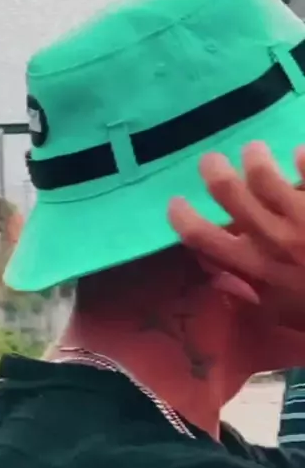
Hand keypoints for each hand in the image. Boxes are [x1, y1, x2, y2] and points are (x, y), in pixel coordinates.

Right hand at [167, 141, 304, 330]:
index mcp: (257, 269)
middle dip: (214, 172)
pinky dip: (303, 158)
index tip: (176, 203)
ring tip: (253, 151)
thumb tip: (219, 280)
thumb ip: (248, 297)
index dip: (183, 218)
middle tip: (210, 160)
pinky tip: (301, 153)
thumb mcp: (282, 316)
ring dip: (255, 159)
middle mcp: (273, 239)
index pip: (204, 240)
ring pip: (266, 175)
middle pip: (230, 195)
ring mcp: (302, 216)